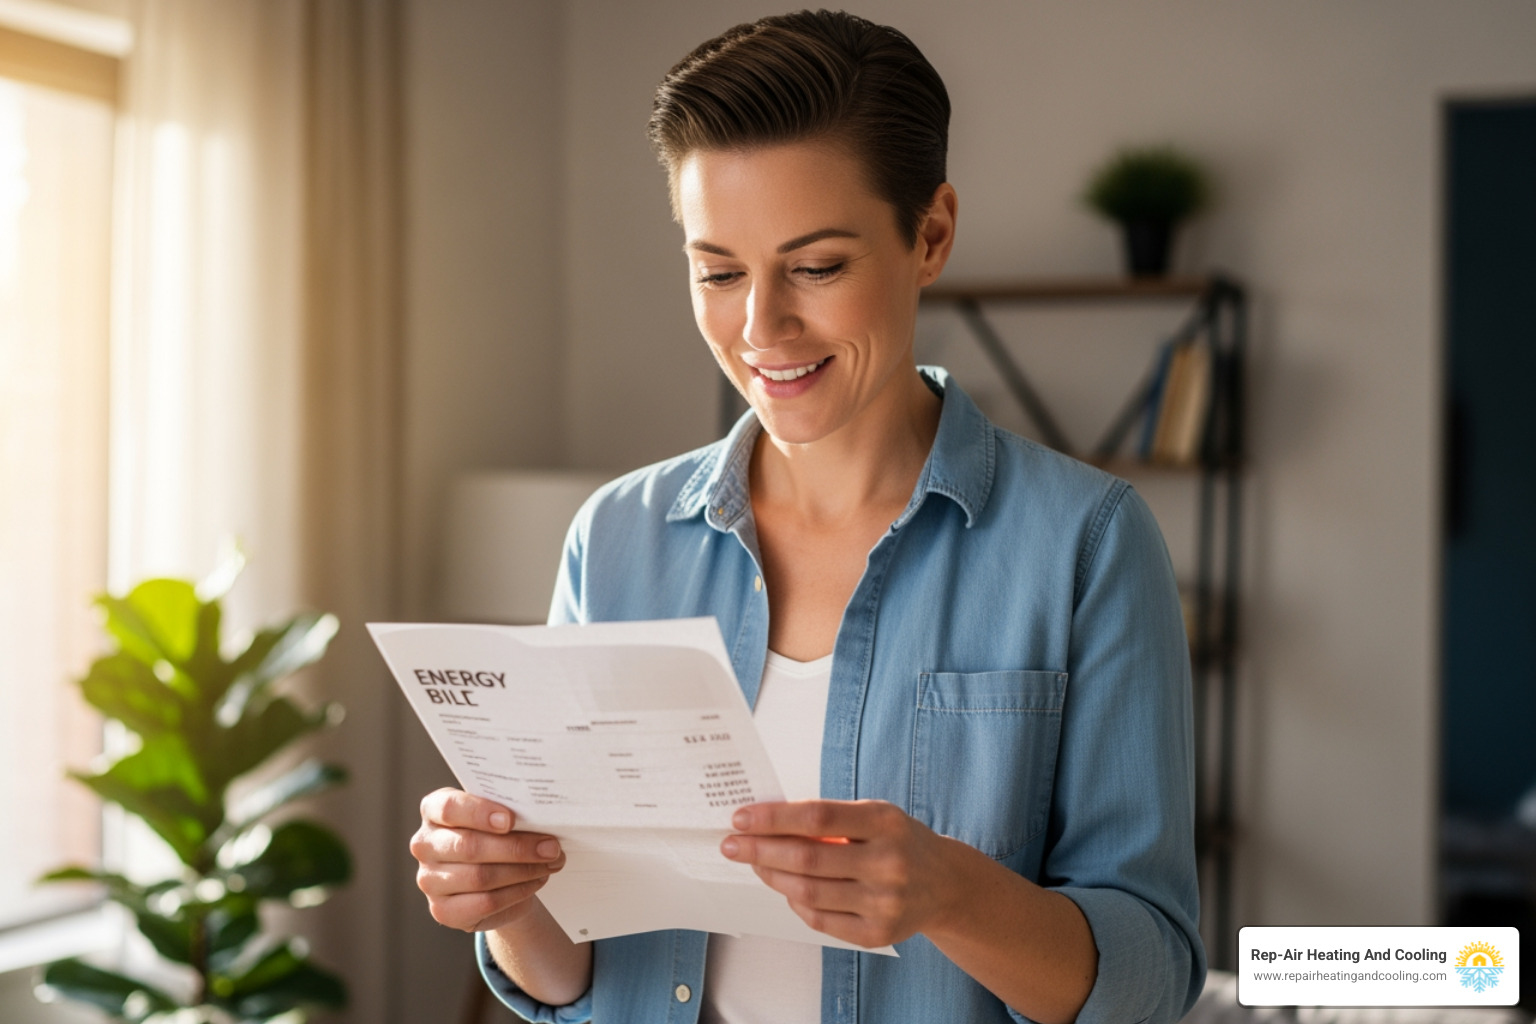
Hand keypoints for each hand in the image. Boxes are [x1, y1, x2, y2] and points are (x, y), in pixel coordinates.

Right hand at [411, 788, 565, 931]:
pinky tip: (535, 881)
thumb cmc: (496, 836)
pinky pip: (485, 903)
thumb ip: (510, 812)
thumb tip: (543, 818)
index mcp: (434, 810)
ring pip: (480, 877)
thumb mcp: (499, 817)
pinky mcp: (442, 910)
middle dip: (516, 847)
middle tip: (550, 847)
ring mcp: (429, 880)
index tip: (510, 819)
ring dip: (523, 871)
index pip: (449, 808)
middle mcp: (425, 844)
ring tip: (550, 864)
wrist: (494, 876)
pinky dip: (517, 893)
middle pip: (469, 846)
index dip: (479, 813)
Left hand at [720, 799, 964, 948]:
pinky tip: (785, 888)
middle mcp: (888, 863)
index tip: (741, 818)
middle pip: (807, 859)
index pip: (818, 818)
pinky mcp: (878, 934)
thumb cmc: (898, 841)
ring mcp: (884, 903)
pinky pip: (820, 920)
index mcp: (886, 822)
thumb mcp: (874, 815)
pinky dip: (795, 903)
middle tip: (731, 845)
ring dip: (772, 877)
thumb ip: (828, 819)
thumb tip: (766, 823)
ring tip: (755, 864)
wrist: (945, 884)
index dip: (774, 819)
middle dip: (760, 851)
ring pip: (808, 893)